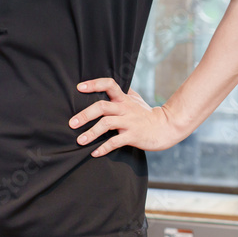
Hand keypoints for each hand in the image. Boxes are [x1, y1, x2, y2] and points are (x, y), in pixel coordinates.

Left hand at [69, 78, 186, 156]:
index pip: (109, 84)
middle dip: (85, 114)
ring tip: (79, 140)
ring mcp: (129, 122)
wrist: (166, 127)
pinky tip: (94, 153)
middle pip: (102, 107)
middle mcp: (125, 108)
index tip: (79, 88)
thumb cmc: (147, 113)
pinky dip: (104, 148)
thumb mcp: (135, 99)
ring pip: (106, 124)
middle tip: (71, 123)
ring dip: (91, 133)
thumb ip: (122, 91)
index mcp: (124, 99)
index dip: (94, 84)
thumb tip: (108, 84)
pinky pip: (115, 142)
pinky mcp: (133, 136)